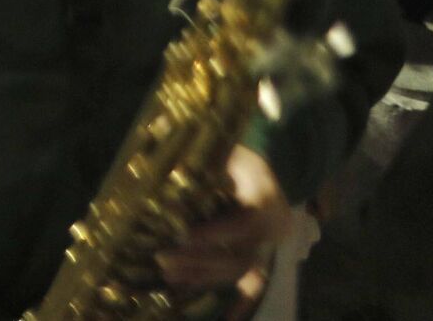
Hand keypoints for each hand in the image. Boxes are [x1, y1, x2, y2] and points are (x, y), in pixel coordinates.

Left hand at [154, 145, 291, 299]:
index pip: (243, 224)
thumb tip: (162, 156)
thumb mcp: (224, 149)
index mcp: (265, 198)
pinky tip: (181, 282)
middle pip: (240, 255)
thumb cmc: (236, 156)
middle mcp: (271, 228)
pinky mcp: (254, 255)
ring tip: (166, 272)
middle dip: (201, 260)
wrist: (265, 172)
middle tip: (163, 257)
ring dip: (200, 274)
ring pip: (236, 270)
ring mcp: (265, 245)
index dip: (214, 234)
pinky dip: (207, 279)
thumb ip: (201, 159)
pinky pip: (234, 275)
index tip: (182, 236)